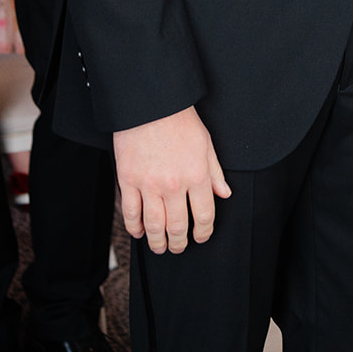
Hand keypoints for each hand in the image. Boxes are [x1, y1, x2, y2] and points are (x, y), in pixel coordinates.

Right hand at [114, 106, 230, 253]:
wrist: (151, 105)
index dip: (204, 232)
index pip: (204, 216)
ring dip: (158, 241)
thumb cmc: (180, 120)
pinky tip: (140, 232)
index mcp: (196, 175)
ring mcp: (149, 184)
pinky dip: (135, 227)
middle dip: (180, 242)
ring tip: (161, 247)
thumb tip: (224, 193)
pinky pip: (131, 212)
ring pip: (154, 225)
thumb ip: (215, 172)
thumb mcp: (206, 144)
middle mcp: (173, 184)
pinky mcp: (128, 180)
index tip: (201, 236)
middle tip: (179, 247)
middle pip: (178, 226)